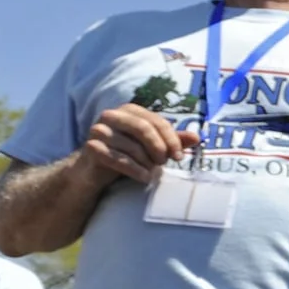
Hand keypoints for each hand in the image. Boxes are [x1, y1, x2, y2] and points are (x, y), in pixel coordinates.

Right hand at [82, 103, 197, 185]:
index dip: (171, 139)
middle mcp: (111, 115)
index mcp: (129, 110)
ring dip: (147, 162)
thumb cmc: (127, 154)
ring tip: (152, 171)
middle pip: (143, 128)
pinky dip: (135, 170)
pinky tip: (144, 178)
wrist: (94, 170)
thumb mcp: (151, 146)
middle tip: (164, 163)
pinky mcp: (91, 147)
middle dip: (159, 148)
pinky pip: (117, 159)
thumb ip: (172, 140)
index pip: (156, 121)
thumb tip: (197, 138)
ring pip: (131, 146)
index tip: (180, 157)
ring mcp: (98, 130)